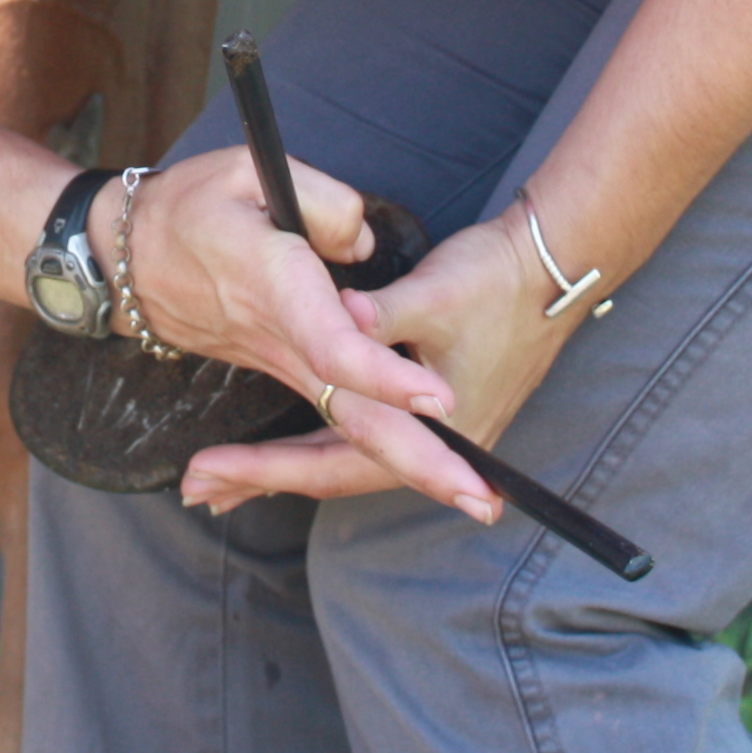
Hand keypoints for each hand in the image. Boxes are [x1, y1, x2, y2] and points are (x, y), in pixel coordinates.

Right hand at [120, 144, 479, 517]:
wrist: (126, 259)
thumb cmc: (188, 206)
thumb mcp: (248, 169)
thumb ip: (323, 203)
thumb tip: (363, 248)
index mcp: (273, 287)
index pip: (332, 344)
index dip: (382, 374)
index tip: (436, 396)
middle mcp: (281, 341)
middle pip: (351, 415)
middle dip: (416, 459)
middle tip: (480, 498)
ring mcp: (282, 364)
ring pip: (347, 432)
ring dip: (410, 467)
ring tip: (476, 499)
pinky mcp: (286, 370)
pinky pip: (333, 428)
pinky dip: (378, 461)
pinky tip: (426, 478)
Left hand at [176, 208, 568, 523]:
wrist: (552, 265)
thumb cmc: (495, 279)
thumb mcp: (432, 294)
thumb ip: (377, 316)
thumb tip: (333, 323)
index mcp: (435, 428)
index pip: (336, 466)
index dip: (268, 471)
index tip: (210, 473)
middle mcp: (439, 446)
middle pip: (335, 476)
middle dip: (264, 481)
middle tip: (199, 487)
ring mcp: (438, 432)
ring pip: (346, 463)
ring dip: (286, 471)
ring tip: (225, 481)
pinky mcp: (432, 411)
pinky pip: (361, 441)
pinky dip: (316, 447)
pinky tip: (284, 450)